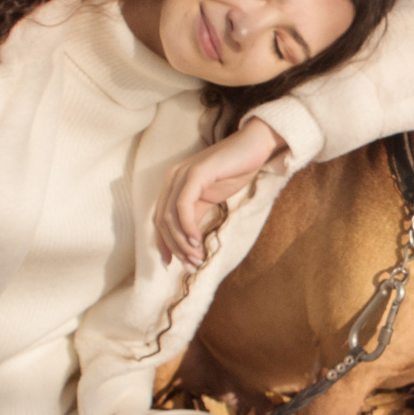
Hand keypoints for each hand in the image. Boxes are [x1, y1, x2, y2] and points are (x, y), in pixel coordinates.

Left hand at [157, 117, 286, 267]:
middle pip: (161, 221)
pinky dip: (187, 227)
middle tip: (191, 266)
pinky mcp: (195, 173)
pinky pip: (183, 206)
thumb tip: (187, 242)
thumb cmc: (234, 171)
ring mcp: (182, 174)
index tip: (172, 265)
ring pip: (169, 216)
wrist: (253, 148)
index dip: (163, 244)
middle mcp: (172, 178)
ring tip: (197, 258)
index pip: (160, 219)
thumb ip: (195, 215)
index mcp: (173, 184)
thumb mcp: (210, 198)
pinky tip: (196, 241)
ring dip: (181, 242)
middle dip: (174, 248)